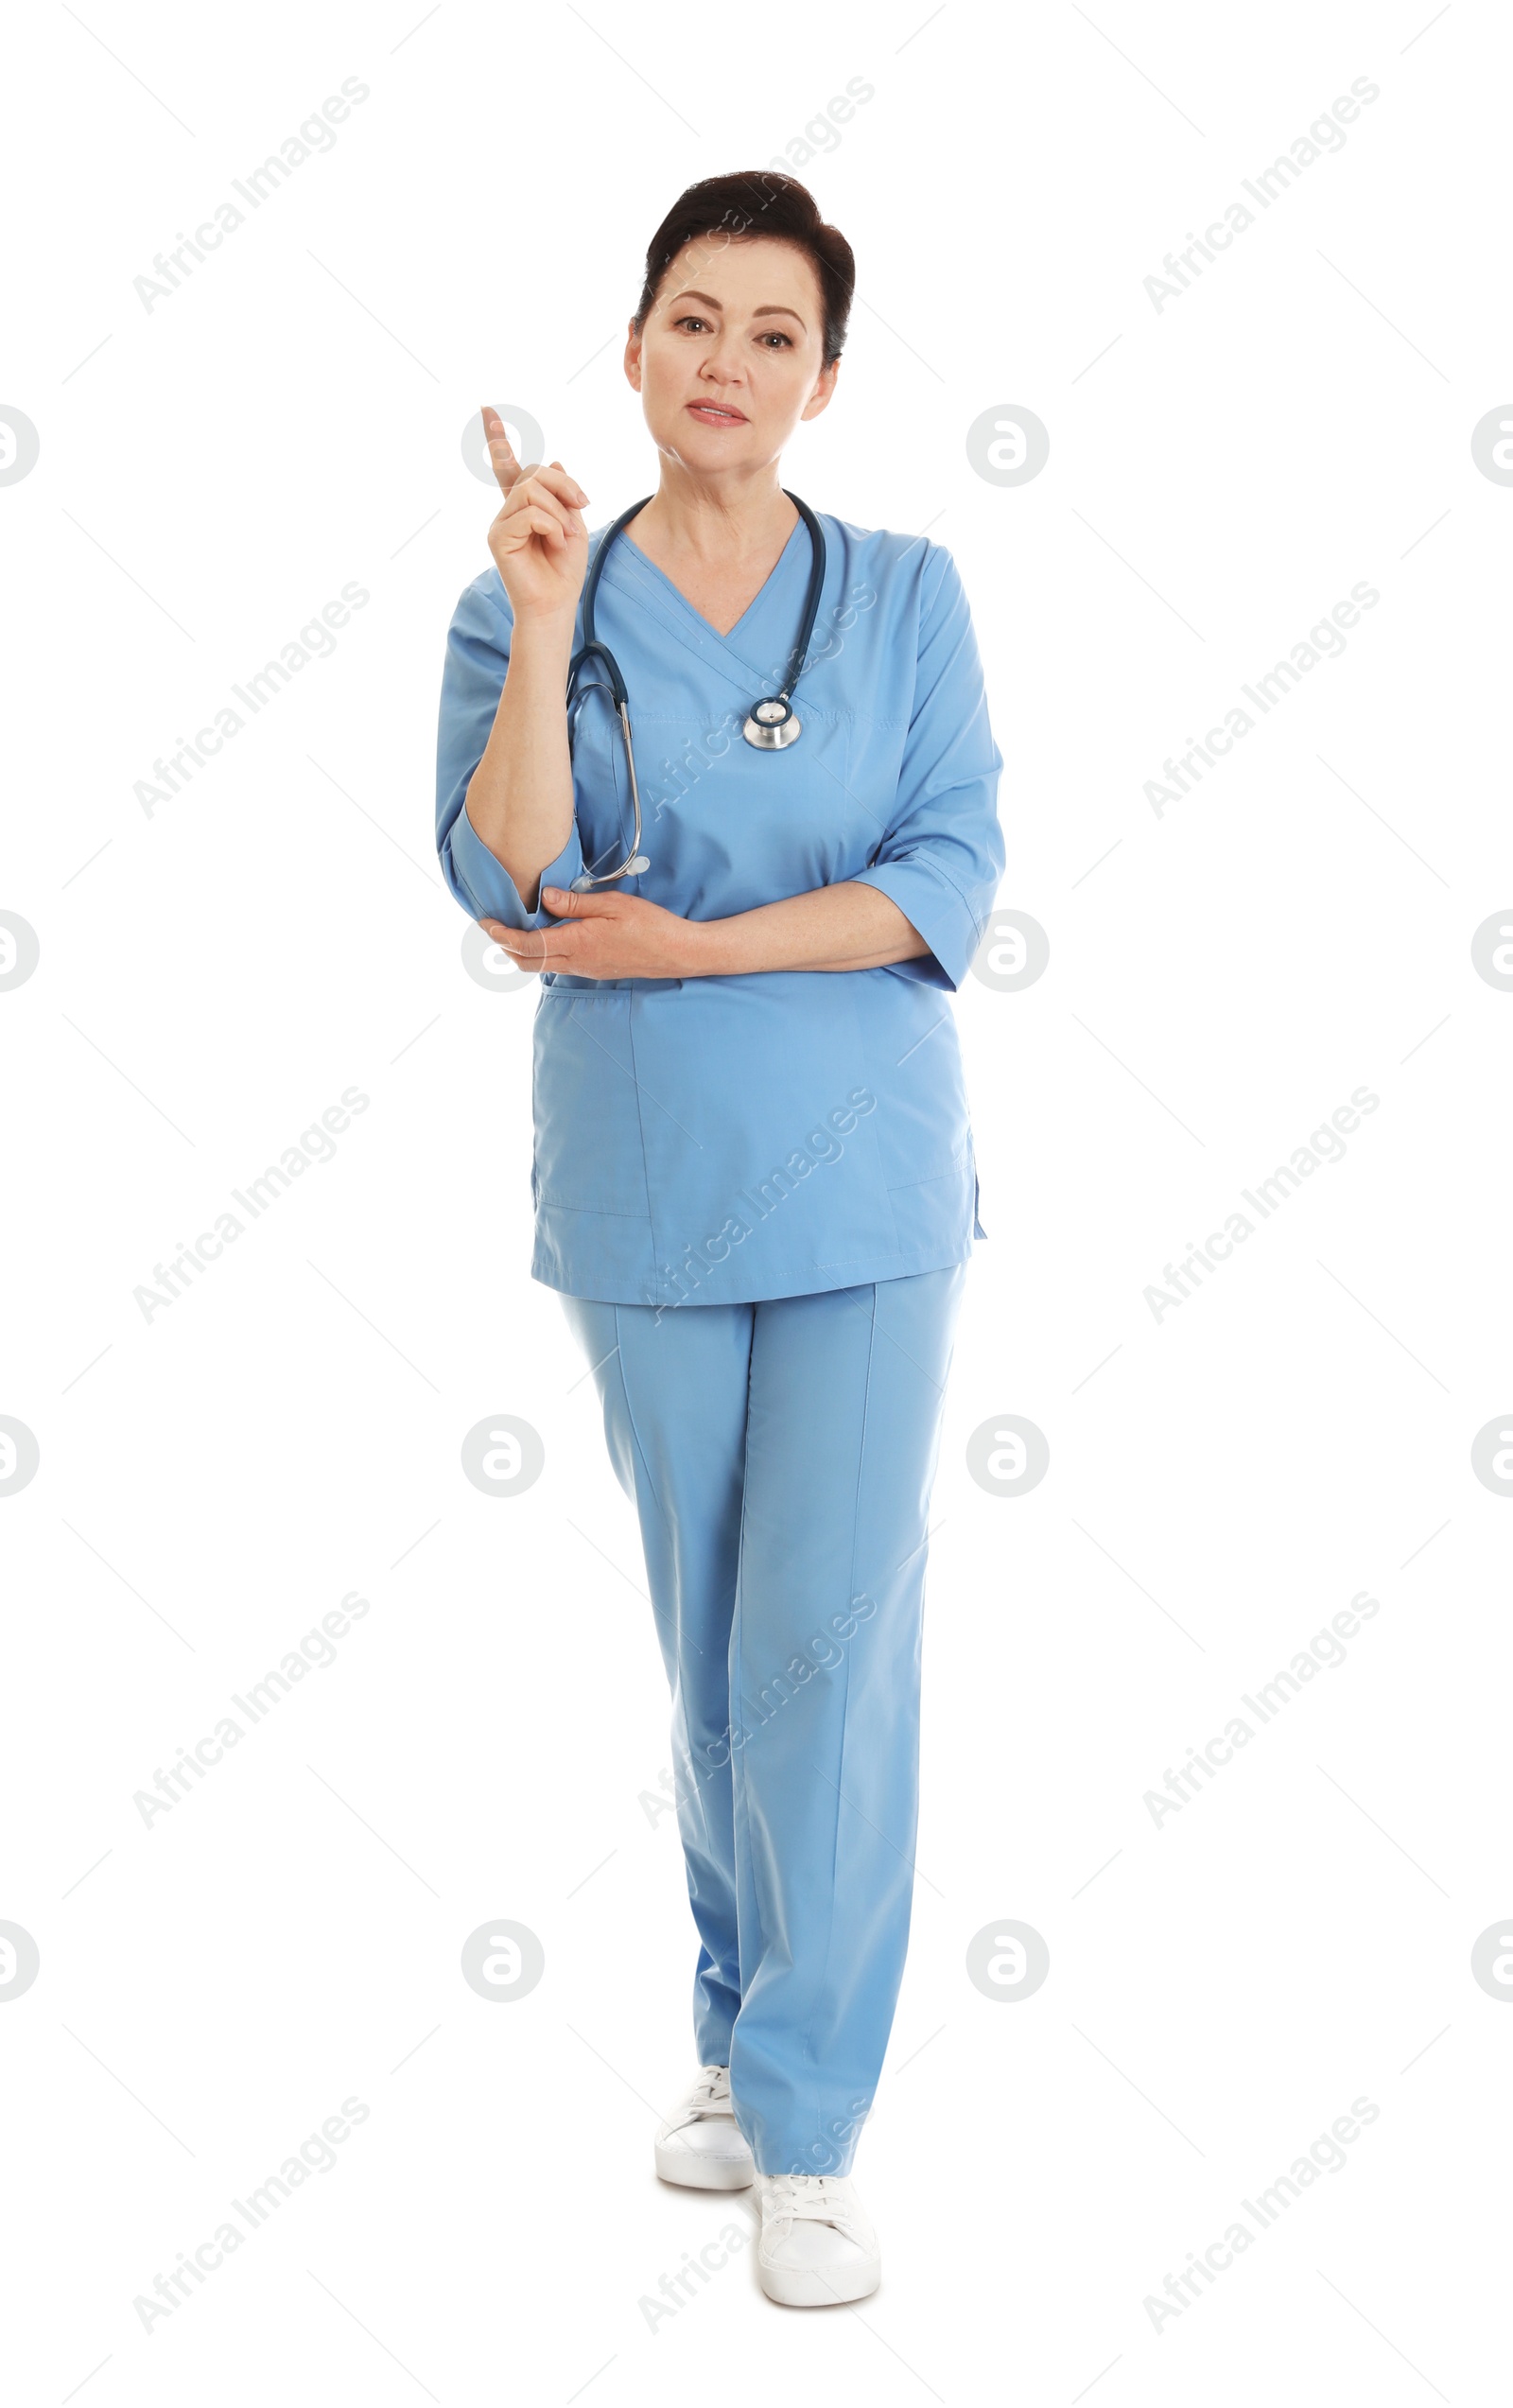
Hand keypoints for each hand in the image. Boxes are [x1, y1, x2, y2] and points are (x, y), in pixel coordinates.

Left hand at [479, 886, 705, 980]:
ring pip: (542, 965)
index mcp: (577, 944)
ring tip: (512, 930)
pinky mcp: (594, 969)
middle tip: (493, 928)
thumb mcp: (612, 905)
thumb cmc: (649, 925)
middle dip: (505, 947)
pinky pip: (559, 964)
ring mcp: (585, 969)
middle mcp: (576, 962)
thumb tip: (545, 898)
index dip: (503, 936)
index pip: (528, 945)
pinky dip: (542, 953)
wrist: (677, 953)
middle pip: (527, 962)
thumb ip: (575, 904)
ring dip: (523, 951)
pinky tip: (545, 937)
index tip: (486, 924)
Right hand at [480, 405, 588, 623]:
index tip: (485, 409)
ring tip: (564, 535)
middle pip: (533, 472)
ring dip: (559, 511)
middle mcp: (508, 510)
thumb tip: (556, 460)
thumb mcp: (572, 522)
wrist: (556, 604)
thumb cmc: (564, 569)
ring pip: (532, 490)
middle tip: (582, 506)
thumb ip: (562, 493)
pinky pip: (529, 512)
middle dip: (564, 485)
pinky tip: (554, 543)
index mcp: (524, 505)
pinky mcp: (497, 536)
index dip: (497, 437)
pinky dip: (551, 526)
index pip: (509, 466)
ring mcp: (500, 522)